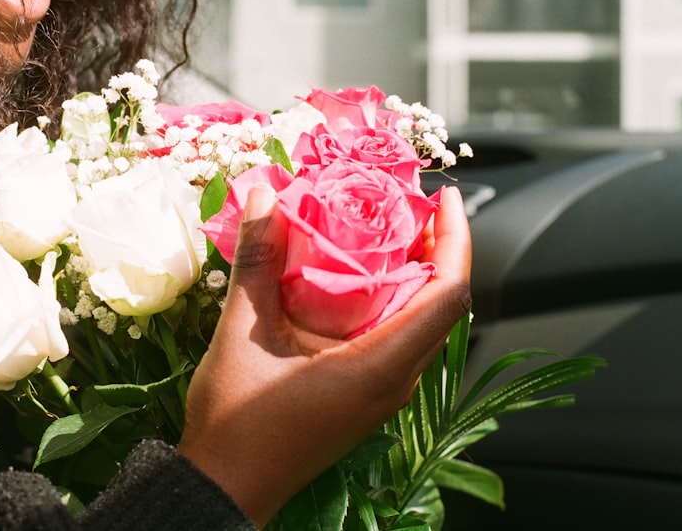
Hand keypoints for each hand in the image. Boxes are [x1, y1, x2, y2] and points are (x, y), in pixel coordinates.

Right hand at [178, 185, 471, 527]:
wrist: (225, 485)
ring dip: (418, 276)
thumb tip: (264, 195)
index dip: (456, 240)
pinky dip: (394, 302)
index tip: (446, 199)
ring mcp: (383, 394)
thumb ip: (258, 261)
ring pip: (423, 325)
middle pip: (444, 307)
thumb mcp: (244, 332)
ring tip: (391, 233)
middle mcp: (394, 382)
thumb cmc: (236, 420)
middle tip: (412, 206)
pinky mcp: (367, 398)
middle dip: (439, 250)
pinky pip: (400, 340)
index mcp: (378, 368)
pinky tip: (360, 280)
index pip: (447, 296)